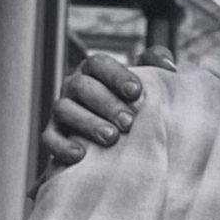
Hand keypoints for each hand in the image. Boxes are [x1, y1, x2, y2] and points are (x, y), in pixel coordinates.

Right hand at [41, 46, 175, 163]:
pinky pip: (50, 138)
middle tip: (129, 122)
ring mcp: (62, 111)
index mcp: (96, 72)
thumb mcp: (147, 87)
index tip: (137, 92)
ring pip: (64, 109)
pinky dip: (63, 146)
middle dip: (106, 103)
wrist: (116, 148)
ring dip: (88, 123)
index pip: (99, 63)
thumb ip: (157, 67)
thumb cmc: (134, 107)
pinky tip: (81, 155)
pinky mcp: (54, 135)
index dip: (116, 75)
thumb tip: (169, 66)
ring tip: (112, 138)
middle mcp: (75, 87)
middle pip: (82, 86)